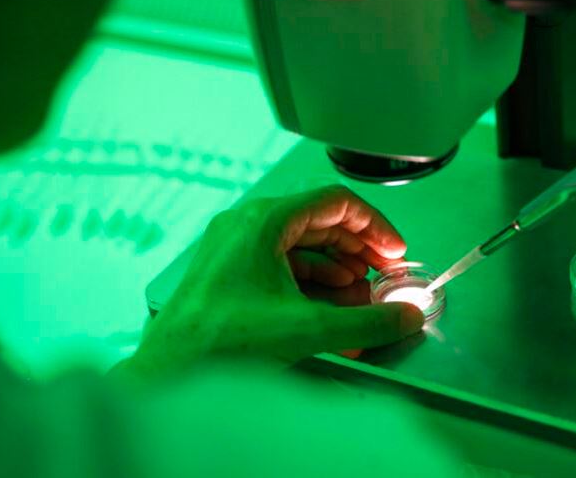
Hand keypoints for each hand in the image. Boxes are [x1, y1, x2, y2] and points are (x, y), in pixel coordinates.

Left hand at [117, 185, 424, 378]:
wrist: (172, 372)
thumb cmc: (219, 340)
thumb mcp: (309, 329)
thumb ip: (368, 322)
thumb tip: (403, 316)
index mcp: (262, 221)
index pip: (335, 203)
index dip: (374, 226)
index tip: (394, 250)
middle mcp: (246, 227)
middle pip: (320, 223)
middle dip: (358, 252)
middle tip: (385, 274)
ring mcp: (235, 251)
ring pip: (301, 248)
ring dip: (338, 270)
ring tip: (362, 297)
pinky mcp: (231, 276)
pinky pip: (282, 268)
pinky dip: (312, 284)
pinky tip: (331, 309)